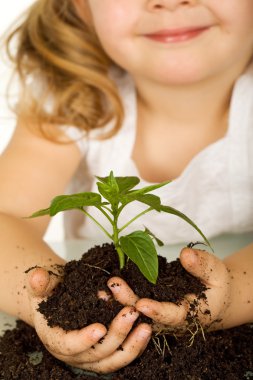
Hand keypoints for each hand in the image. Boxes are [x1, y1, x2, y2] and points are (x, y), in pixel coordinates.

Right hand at [27, 267, 150, 372]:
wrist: (59, 303)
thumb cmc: (51, 295)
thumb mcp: (43, 287)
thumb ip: (40, 283)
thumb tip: (38, 276)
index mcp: (56, 340)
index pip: (69, 345)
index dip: (84, 339)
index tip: (100, 328)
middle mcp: (74, 354)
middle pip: (97, 353)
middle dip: (116, 334)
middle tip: (131, 314)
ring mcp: (91, 358)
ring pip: (113, 360)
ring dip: (131, 345)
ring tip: (146, 326)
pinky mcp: (105, 355)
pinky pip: (122, 356)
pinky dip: (136, 346)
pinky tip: (147, 330)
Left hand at [108, 247, 230, 331]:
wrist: (213, 295)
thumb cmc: (216, 284)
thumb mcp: (215, 273)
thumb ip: (201, 266)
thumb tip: (185, 255)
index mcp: (187, 315)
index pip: (170, 316)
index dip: (156, 311)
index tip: (141, 304)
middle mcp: (167, 318)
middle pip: (145, 315)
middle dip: (128, 301)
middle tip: (113, 285)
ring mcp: (156, 312)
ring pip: (134, 310)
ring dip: (117, 300)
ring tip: (101, 288)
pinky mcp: (149, 303)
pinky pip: (132, 301)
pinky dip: (118, 294)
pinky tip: (104, 285)